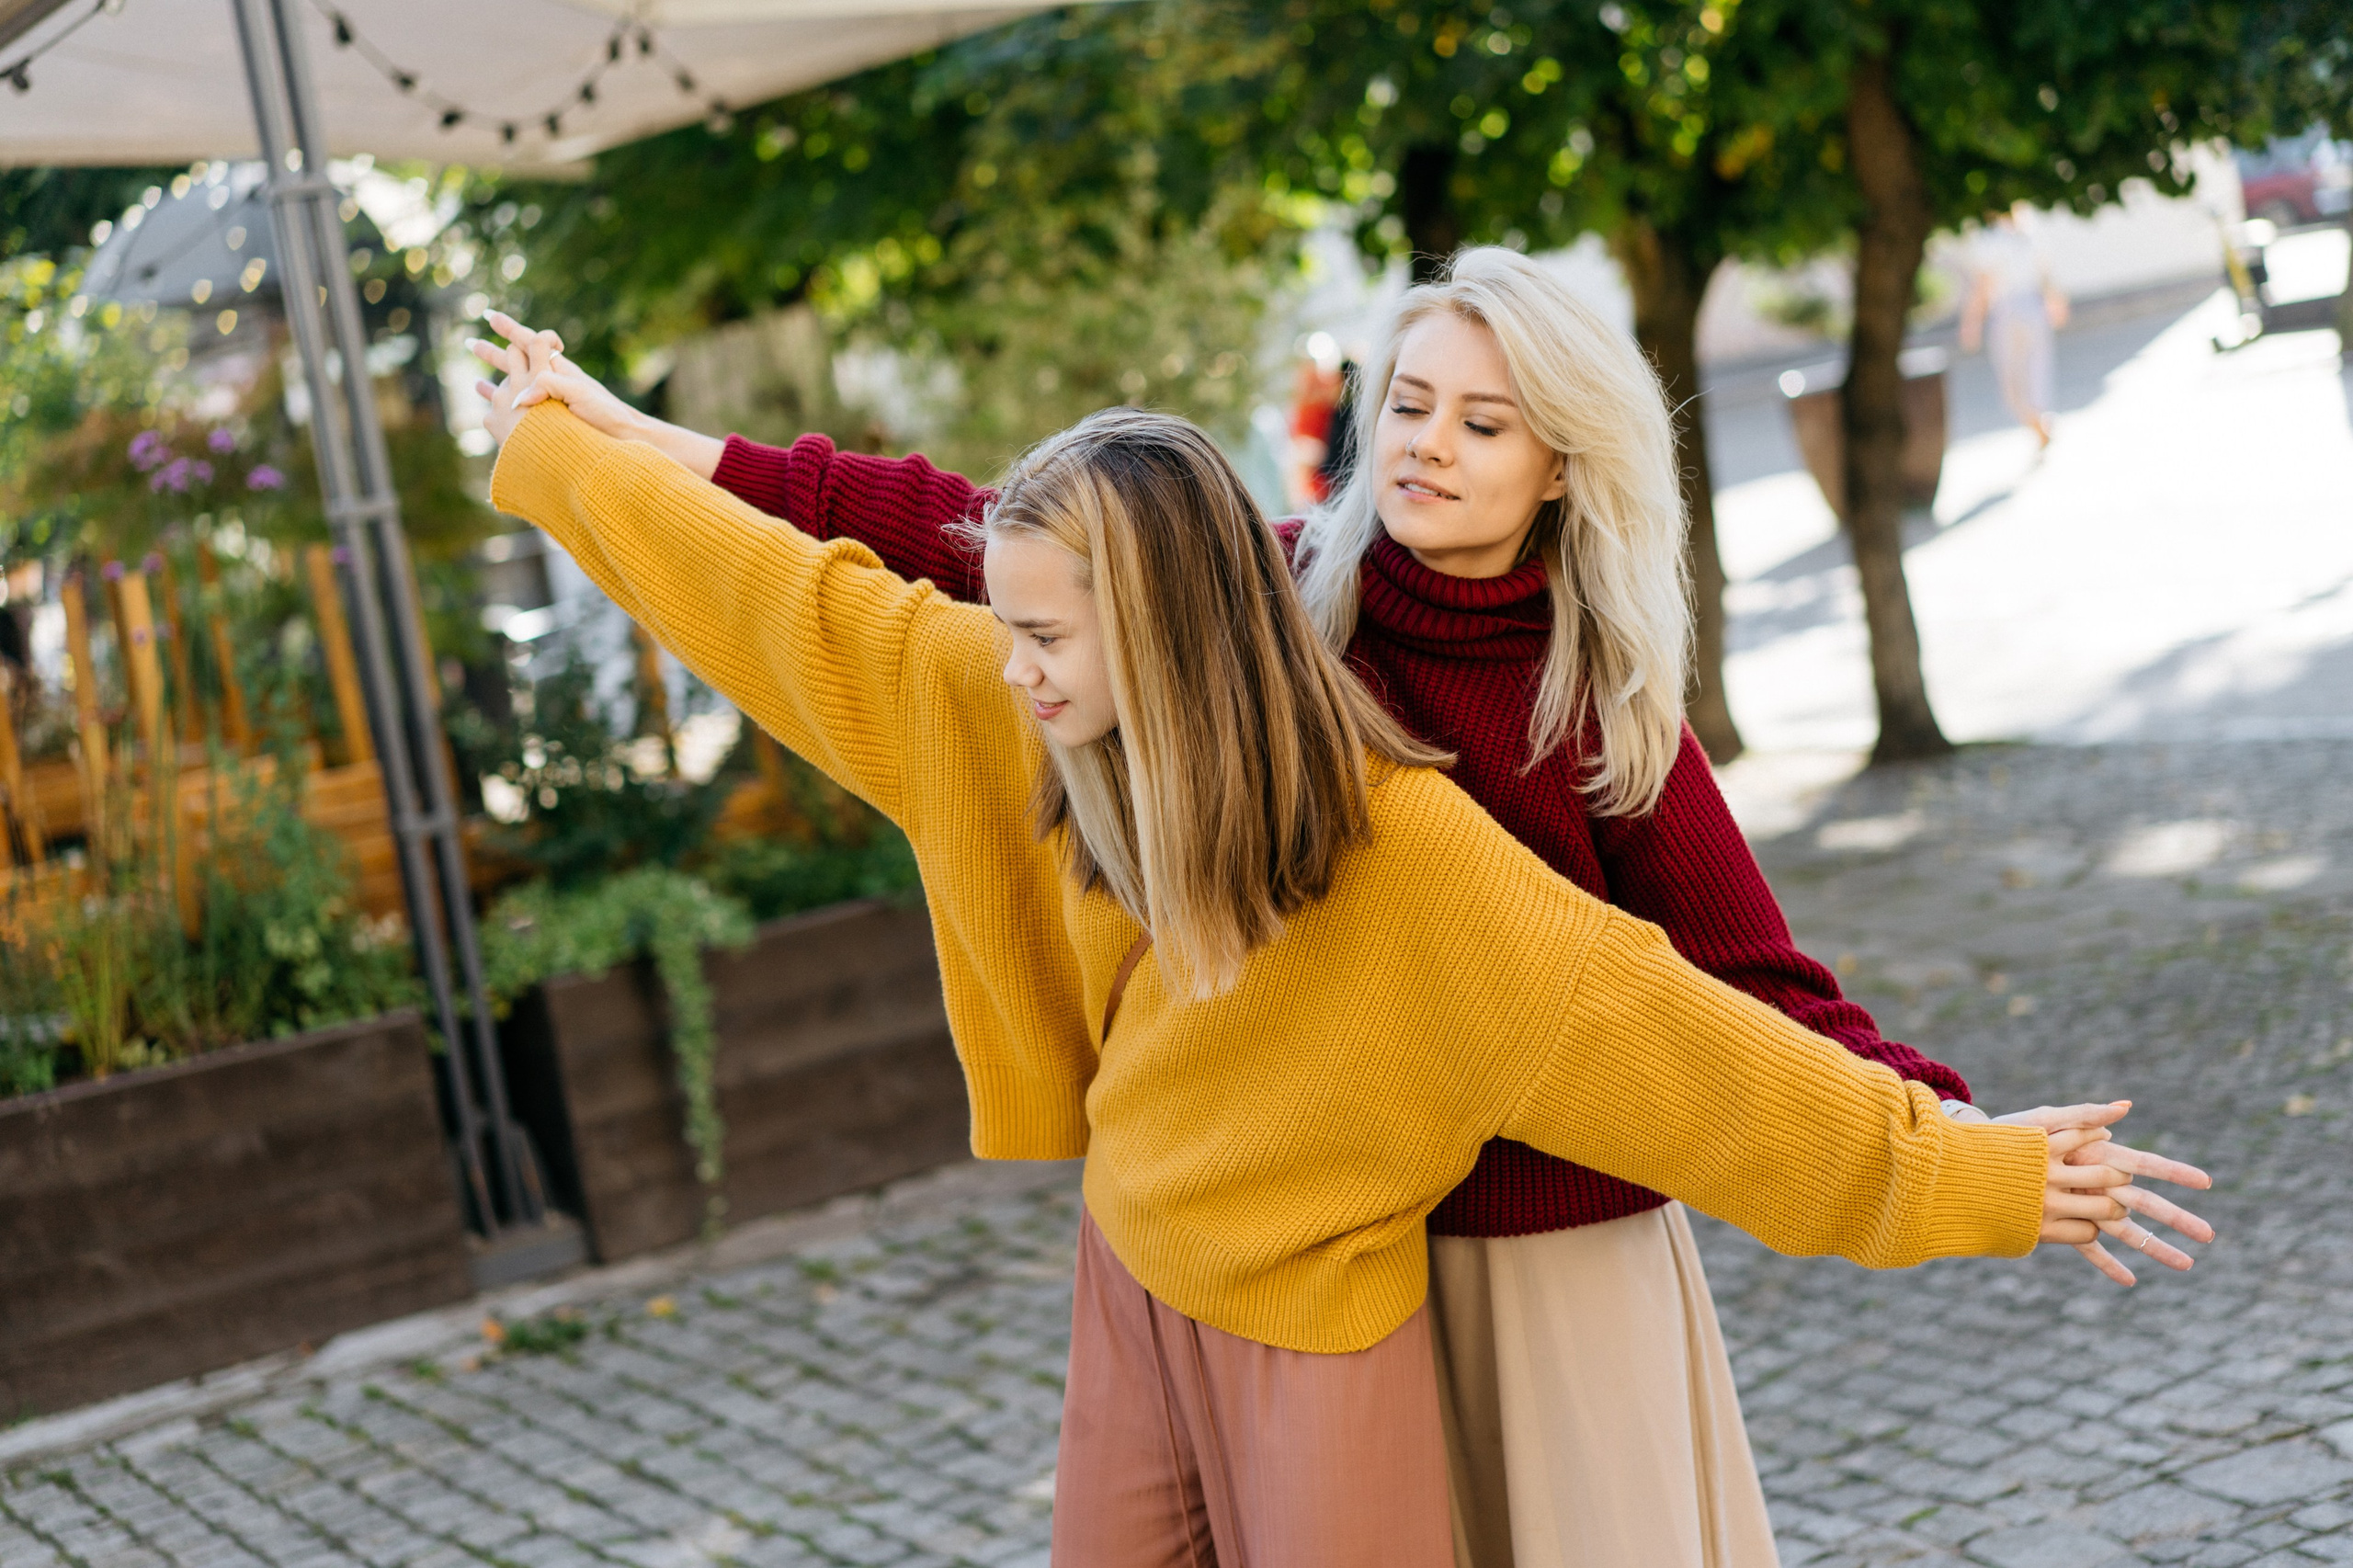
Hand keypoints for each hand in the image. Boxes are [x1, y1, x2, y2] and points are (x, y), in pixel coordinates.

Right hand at [470, 309, 726, 478]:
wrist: (628, 440)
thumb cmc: (609, 416)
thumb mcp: (579, 395)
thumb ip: (548, 387)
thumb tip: (518, 399)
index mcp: (559, 370)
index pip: (529, 344)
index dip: (509, 330)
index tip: (490, 317)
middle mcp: (554, 383)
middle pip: (517, 364)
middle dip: (494, 355)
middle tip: (470, 343)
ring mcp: (554, 403)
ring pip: (517, 389)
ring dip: (496, 384)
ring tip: (475, 382)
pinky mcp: (555, 422)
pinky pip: (524, 413)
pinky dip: (508, 410)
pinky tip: (498, 416)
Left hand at [1999, 1101, 2213, 1285]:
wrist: (1980, 1160)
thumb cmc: (2017, 1133)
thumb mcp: (2048, 1119)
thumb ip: (2085, 1114)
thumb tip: (2124, 1108)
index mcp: (2100, 1158)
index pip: (2147, 1165)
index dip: (2176, 1173)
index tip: (2207, 1182)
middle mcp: (2099, 1185)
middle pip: (2147, 1204)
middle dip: (2179, 1218)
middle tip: (2210, 1236)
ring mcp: (2085, 1207)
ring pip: (2127, 1231)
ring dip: (2156, 1248)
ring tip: (2187, 1266)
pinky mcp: (2064, 1225)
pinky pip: (2089, 1248)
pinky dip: (2107, 1263)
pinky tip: (2129, 1281)